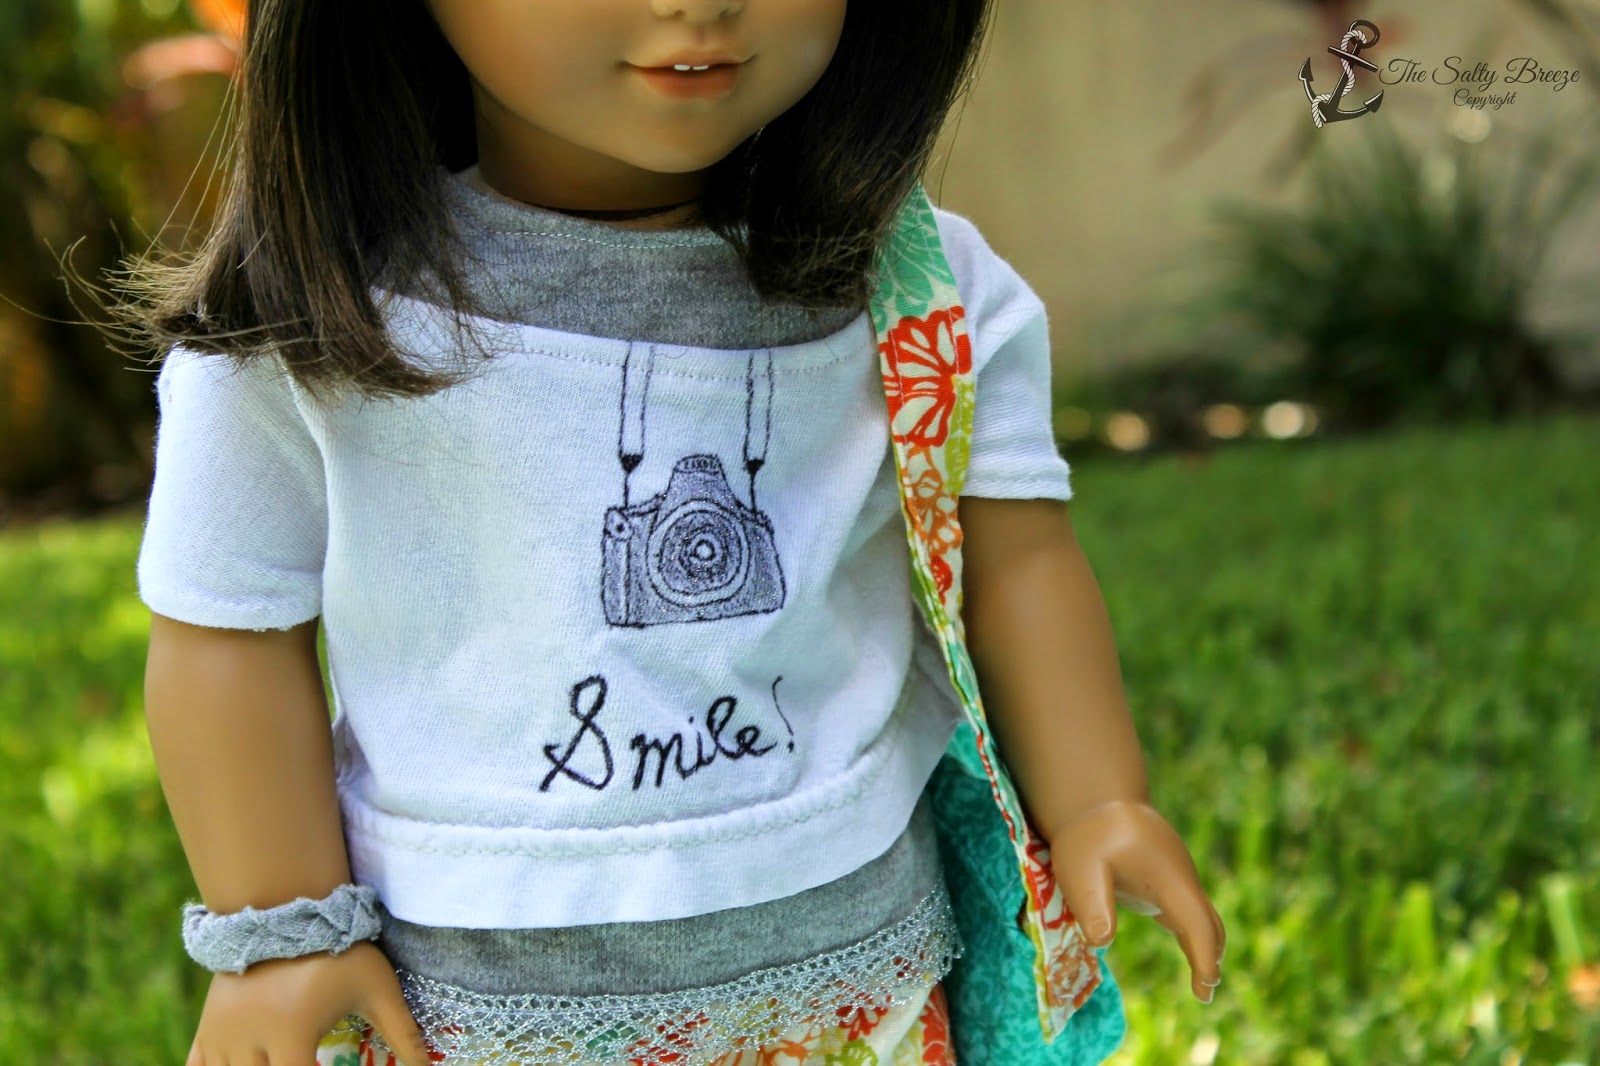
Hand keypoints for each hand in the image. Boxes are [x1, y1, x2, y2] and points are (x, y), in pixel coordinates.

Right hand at [187, 940, 433, 1065]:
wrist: (288, 905)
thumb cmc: (339, 949)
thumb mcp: (377, 987)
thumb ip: (402, 1031)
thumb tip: (428, 1065)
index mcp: (290, 1035)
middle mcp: (248, 1041)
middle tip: (310, 1057)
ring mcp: (221, 1035)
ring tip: (286, 1055)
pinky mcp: (208, 1027)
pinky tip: (248, 1065)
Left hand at [1047, 799, 1225, 1002]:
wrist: (1098, 802)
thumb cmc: (1089, 836)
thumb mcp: (1081, 868)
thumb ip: (1092, 902)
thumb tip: (1103, 941)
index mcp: (1169, 878)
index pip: (1197, 922)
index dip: (1204, 955)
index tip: (1206, 985)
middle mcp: (1182, 879)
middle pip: (1208, 923)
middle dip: (1210, 955)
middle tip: (1204, 993)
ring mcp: (1177, 879)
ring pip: (1201, 917)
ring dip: (1205, 946)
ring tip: (1202, 984)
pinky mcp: (1166, 881)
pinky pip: (1187, 911)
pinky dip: (1193, 935)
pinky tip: (1191, 952)